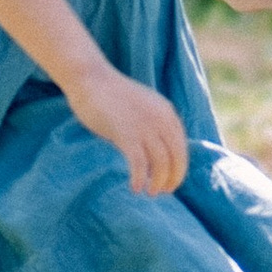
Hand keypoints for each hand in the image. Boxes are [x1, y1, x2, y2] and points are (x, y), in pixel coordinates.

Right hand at [69, 64, 189, 195]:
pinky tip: (135, 188)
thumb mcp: (143, 107)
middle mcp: (161, 120)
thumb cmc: (112, 95)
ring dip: (157, 182)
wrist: (90, 79)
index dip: (179, 168)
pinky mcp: (126, 134)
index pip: (181, 148)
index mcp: (167, 113)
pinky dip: (140, 179)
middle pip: (176, 158)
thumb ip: (154, 123)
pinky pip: (140, 164)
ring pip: (161, 163)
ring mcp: (144, 127)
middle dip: (172, 178)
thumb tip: (156, 150)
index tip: (170, 181)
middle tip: (162, 191)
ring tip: (149, 192)